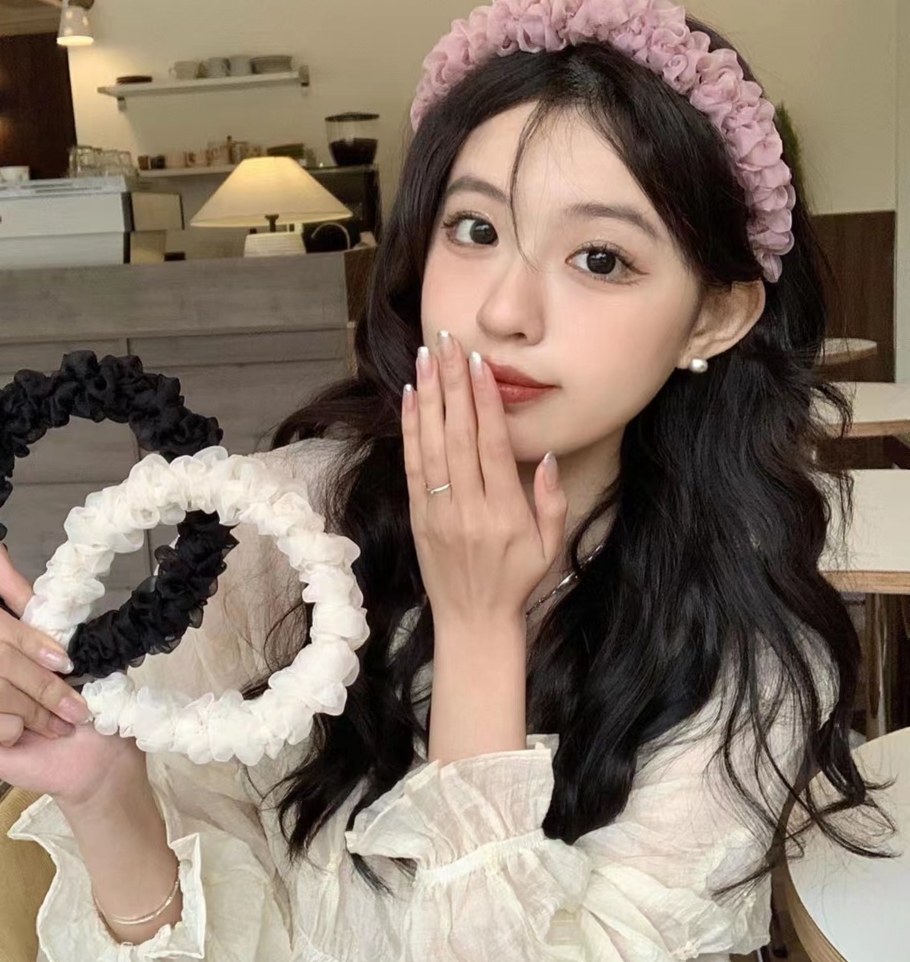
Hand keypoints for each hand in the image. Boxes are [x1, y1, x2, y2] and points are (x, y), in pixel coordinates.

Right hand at [0, 538, 146, 806]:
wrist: (102, 752)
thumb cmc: (92, 701)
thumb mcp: (73, 642)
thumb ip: (31, 599)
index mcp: (2, 641)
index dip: (25, 634)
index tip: (62, 655)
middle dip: (44, 680)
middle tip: (72, 699)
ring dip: (37, 708)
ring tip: (57, 722)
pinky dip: (13, 728)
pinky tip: (28, 737)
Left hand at [401, 330, 567, 626]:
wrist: (474, 621)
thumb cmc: (517, 581)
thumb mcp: (550, 546)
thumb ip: (550, 500)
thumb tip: (543, 455)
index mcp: (505, 514)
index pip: (492, 446)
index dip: (485, 402)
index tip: (479, 363)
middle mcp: (469, 509)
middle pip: (458, 435)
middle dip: (453, 383)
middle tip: (448, 341)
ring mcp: (439, 512)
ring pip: (431, 445)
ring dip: (429, 397)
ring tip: (428, 356)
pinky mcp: (419, 516)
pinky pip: (413, 467)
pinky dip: (411, 429)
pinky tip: (412, 398)